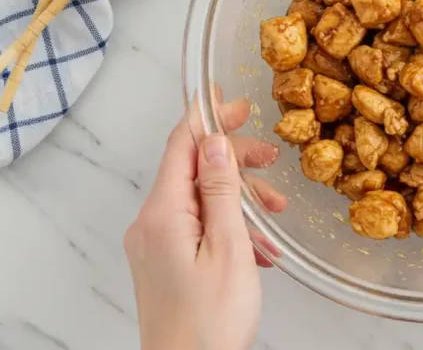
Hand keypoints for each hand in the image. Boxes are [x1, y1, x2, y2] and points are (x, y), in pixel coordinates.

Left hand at [124, 98, 285, 349]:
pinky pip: (196, 228)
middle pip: (192, 172)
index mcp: (162, 215)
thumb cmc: (210, 324)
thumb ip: (222, 191)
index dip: (206, 118)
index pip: (182, 147)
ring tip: (273, 216)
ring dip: (238, 201)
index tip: (227, 97)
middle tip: (271, 157)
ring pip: (199, 201)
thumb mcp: (229, 249)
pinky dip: (228, 228)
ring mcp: (154, 246)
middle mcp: (149, 225)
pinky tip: (256, 248)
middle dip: (235, 162)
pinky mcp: (163, 264)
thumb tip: (216, 143)